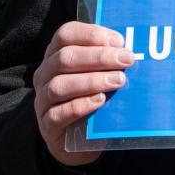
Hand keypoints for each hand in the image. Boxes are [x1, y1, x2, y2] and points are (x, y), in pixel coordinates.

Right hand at [32, 22, 133, 166]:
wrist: (81, 140)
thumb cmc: (93, 97)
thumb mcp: (99, 74)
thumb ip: (110, 61)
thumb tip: (132, 51)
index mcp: (56, 54)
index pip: (66, 34)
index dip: (92, 34)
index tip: (119, 41)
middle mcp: (45, 74)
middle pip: (65, 58)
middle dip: (99, 57)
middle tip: (126, 60)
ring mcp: (42, 100)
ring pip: (59, 85)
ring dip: (92, 80)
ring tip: (118, 80)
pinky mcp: (47, 126)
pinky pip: (58, 114)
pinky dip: (79, 106)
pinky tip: (100, 101)